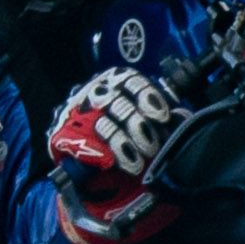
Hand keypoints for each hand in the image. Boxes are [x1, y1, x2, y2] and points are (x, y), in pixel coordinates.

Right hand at [47, 64, 181, 179]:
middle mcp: (94, 93)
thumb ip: (161, 118)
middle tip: (152, 147)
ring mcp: (76, 113)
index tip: (161, 117)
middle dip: (138, 127)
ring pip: (100, 122)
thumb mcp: (143, 121)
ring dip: (122, 144)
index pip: (130, 80)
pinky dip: (98, 152)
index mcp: (115, 82)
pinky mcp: (62, 135)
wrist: (87, 162)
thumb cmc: (122, 134)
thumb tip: (182, 117)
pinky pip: (81, 142)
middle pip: (116, 102)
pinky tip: (109, 163)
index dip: (147, 97)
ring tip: (136, 163)